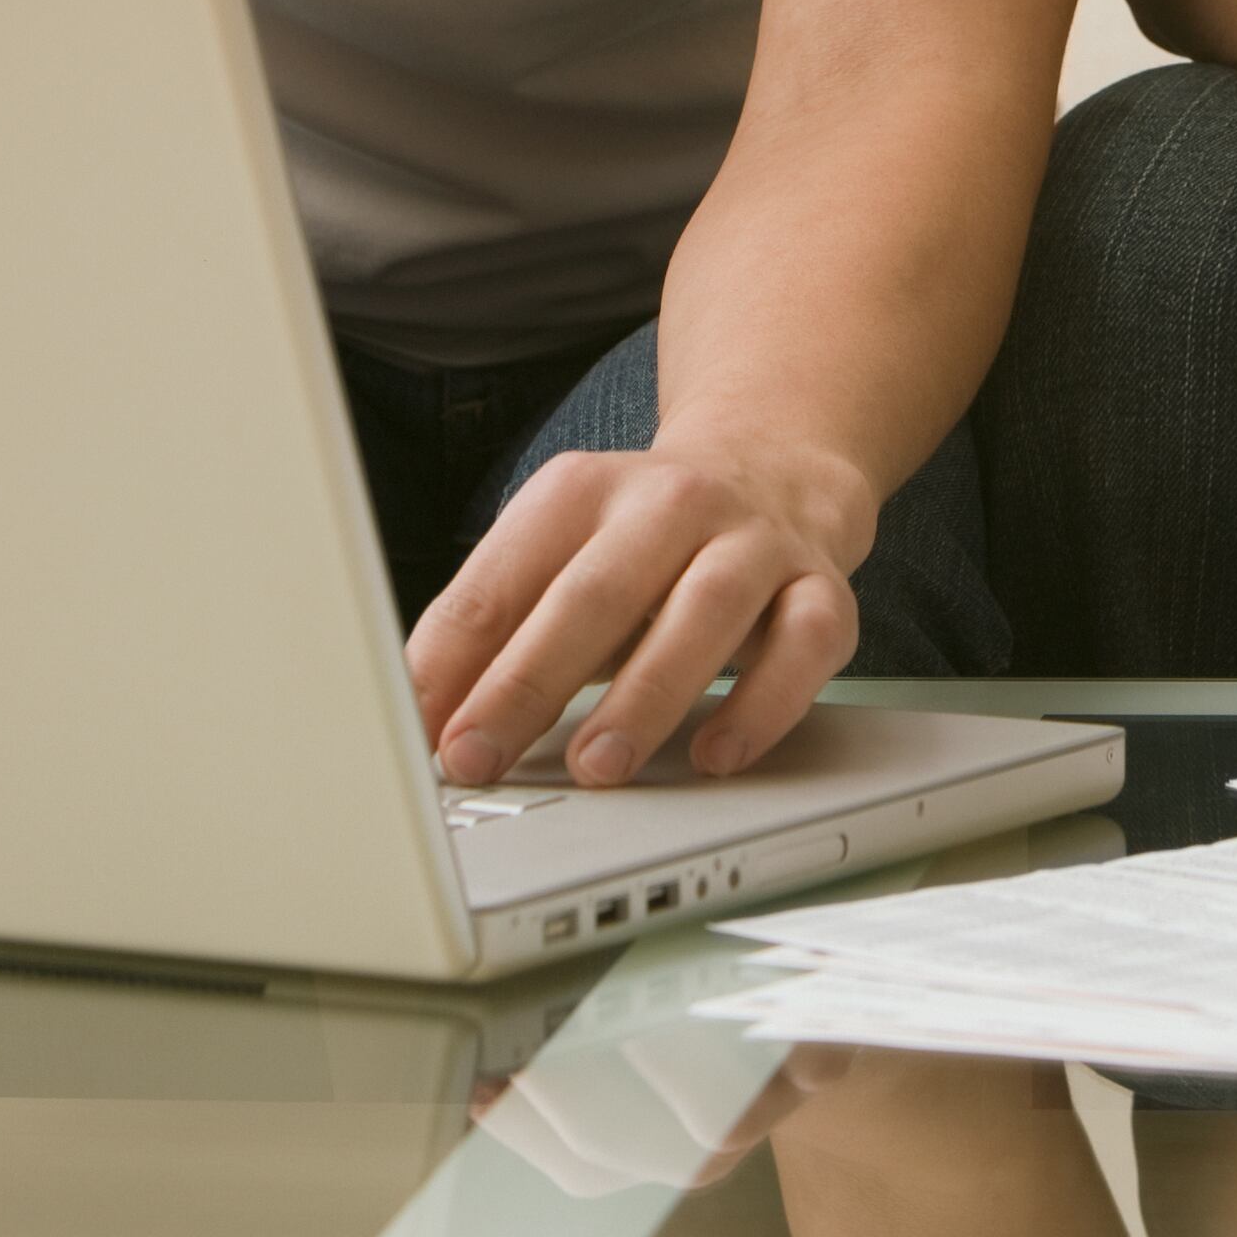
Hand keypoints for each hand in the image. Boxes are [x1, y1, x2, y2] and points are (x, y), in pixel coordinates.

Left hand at [410, 431, 877, 785]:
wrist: (772, 468)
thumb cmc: (639, 545)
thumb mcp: (553, 558)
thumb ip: (488, 628)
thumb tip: (415, 715)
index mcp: (583, 488)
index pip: (504, 575)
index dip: (454, 659)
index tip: (419, 733)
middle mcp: (672, 502)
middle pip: (596, 591)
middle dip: (528, 683)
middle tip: (479, 758)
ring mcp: (753, 543)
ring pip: (704, 612)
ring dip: (645, 696)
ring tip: (596, 768)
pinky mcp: (822, 588)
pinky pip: (804, 644)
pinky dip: (763, 705)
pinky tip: (718, 756)